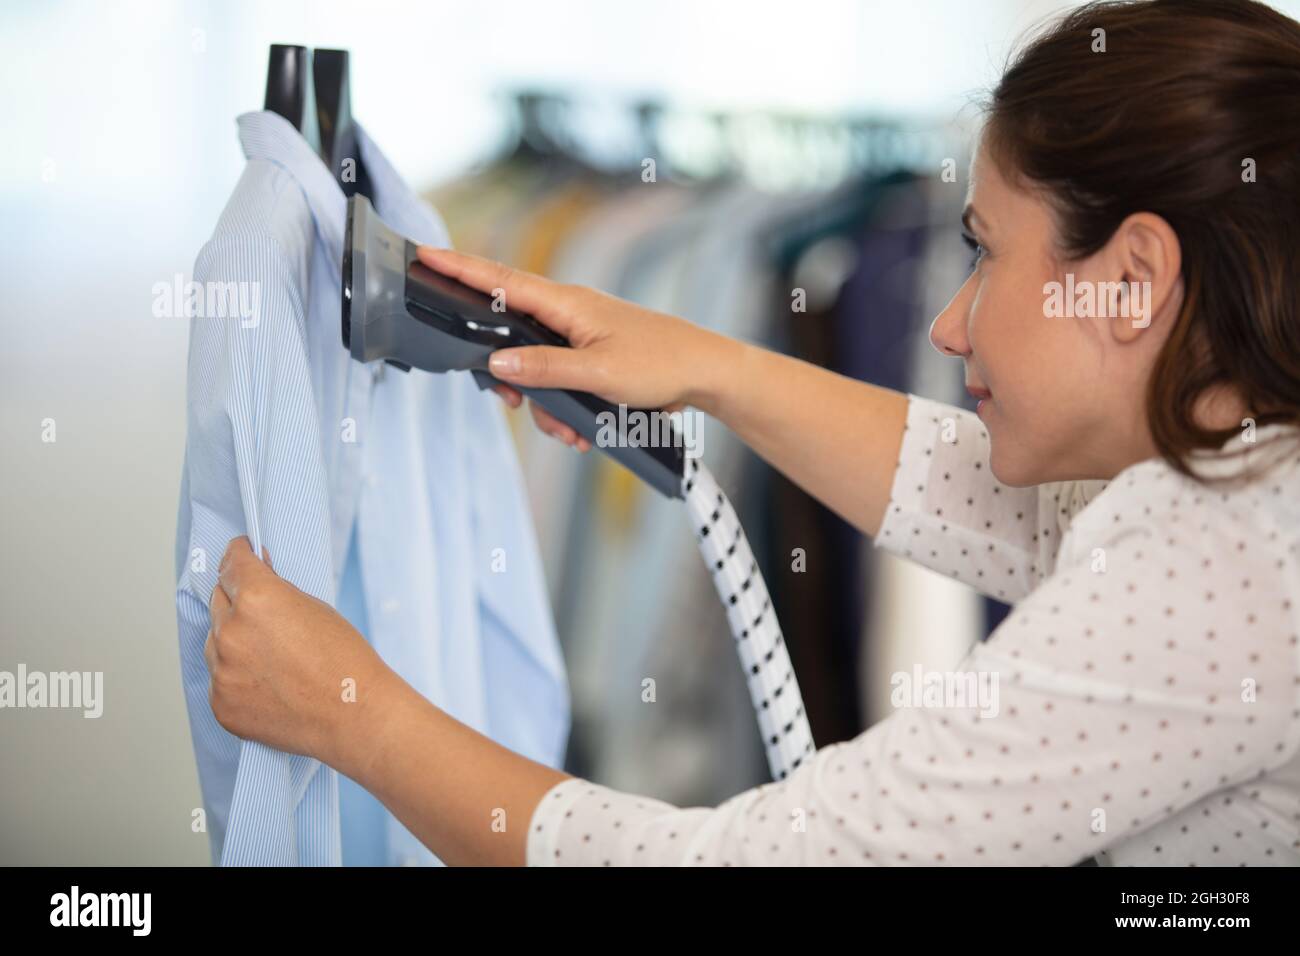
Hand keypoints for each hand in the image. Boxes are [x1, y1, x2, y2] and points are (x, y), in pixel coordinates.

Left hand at [205, 536, 397, 773]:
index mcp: (256, 599)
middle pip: (218, 600)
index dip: (238, 555)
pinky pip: (219, 679)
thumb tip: (256, 581)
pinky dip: (237, 676)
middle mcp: (231, 631)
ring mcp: (221, 671)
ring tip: (272, 655)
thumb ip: (277, 592)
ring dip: (234, 640)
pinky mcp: (221, 704)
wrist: (354, 715)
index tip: (239, 553)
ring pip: (215, 642)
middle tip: (263, 611)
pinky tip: (268, 682)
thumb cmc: (346, 661)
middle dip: (237, 598)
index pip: (231, 563)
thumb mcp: (316, 607)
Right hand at [415, 247, 735, 448]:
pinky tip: (586, 429)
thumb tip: (497, 362)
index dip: (459, 268)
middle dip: (511, 379)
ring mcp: (579, 336)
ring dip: (547, 406)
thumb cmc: (661, 363)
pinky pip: (560, 382)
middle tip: (513, 403)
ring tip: (573, 430)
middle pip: (510, 337)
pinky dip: (566, 408)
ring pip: (535, 370)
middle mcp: (568, 315)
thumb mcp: (598, 373)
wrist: (706, 373)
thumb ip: (544, 368)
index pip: (500, 281)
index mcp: (566, 305)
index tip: (424, 255)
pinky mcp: (591, 357)